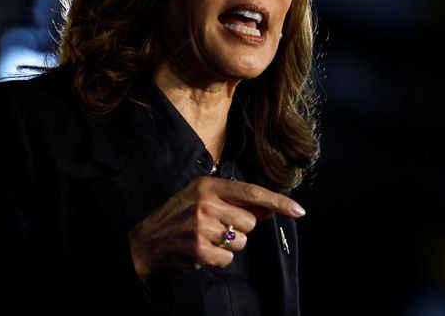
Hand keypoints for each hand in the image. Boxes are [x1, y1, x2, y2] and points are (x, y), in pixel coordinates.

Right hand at [128, 176, 304, 278]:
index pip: (252, 192)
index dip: (278, 201)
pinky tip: (201, 251)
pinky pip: (229, 258)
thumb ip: (235, 201)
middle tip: (215, 227)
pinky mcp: (200, 251)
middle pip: (250, 222)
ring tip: (206, 239)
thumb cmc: (177, 217)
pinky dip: (219, 259)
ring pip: (241, 241)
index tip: (299, 210)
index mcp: (208, 186)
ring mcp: (202, 228)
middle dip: (239, 228)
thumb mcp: (202, 199)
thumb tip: (269, 209)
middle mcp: (206, 203)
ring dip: (229, 245)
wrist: (145, 242)